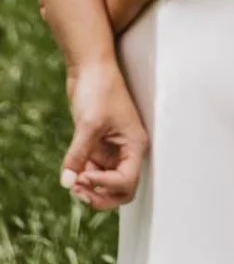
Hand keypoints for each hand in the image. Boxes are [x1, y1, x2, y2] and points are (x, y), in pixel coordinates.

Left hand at [62, 60, 147, 209]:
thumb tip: (68, 183)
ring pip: (104, 183)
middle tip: (80, 190)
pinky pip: (92, 170)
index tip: (84, 175)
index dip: (106, 185)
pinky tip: (71, 171)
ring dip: (89, 188)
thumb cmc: (99, 89)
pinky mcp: (98, 145)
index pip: (126, 181)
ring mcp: (112, 148)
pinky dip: (82, 176)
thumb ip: (78, 156)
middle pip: (121, 189)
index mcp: (135, 144)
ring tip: (72, 181)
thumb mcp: (89, 124)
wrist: (90, 67)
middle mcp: (127, 149)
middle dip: (101, 195)